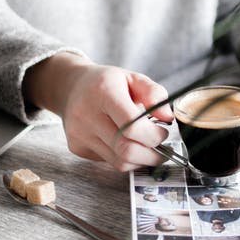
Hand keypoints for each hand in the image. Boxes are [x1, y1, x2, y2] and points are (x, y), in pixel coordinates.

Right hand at [24, 53, 173, 170]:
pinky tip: (126, 144)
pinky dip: (124, 158)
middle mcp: (86, 114)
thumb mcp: (133, 77)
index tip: (162, 132)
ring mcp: (79, 134)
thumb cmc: (106, 83)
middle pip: (126, 149)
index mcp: (103, 92)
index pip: (132, 126)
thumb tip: (167, 118)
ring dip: (140, 160)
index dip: (153, 135)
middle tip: (162, 148)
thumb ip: (155, 94)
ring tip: (147, 148)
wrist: (71, 88)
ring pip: (119, 162)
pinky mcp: (77, 148)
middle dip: (151, 154)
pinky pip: (109, 162)